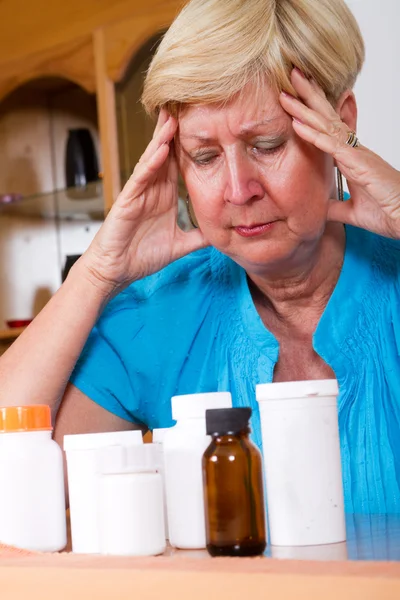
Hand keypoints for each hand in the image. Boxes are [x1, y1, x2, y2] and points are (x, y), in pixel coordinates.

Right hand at [80, 109, 206, 295]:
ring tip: (174, 116)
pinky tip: (159, 149)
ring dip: (163, 139)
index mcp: (166, 194)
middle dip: (177, 130)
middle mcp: (153, 188)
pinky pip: (140, 178)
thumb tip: (224, 234)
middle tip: (189, 104)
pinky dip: (150, 163)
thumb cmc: (142, 255)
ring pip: (153, 159)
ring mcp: (140, 192)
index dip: (193, 144)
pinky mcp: (128, 200)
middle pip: (167, 153)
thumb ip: (200, 236)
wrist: (117, 271)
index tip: (208, 124)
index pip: (181, 163)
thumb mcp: (180, 244)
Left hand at [280, 68, 399, 238]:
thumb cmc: (386, 212)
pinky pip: (331, 145)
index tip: (297, 98)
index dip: (313, 113)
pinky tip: (297, 123)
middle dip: (308, 97)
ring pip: (326, 125)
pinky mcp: (358, 164)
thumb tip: (320, 207)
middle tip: (291, 75)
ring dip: (305, 108)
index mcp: (352, 158)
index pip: (328, 130)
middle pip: (327, 118)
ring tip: (287, 92)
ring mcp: (356, 154)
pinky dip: (313, 134)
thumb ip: (335, 207)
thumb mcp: (352, 211)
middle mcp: (354, 150)